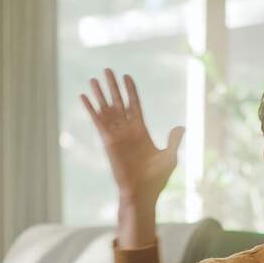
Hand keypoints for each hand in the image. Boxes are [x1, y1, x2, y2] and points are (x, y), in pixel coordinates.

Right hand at [81, 69, 184, 206]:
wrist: (142, 193)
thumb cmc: (156, 179)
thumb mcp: (169, 157)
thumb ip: (173, 141)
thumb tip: (180, 127)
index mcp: (141, 131)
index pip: (134, 105)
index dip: (131, 91)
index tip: (127, 76)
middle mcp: (127, 130)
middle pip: (118, 102)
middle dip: (113, 86)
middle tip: (107, 69)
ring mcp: (116, 135)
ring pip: (106, 109)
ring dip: (99, 93)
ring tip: (93, 78)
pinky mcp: (108, 141)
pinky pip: (98, 121)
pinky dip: (91, 108)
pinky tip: (83, 97)